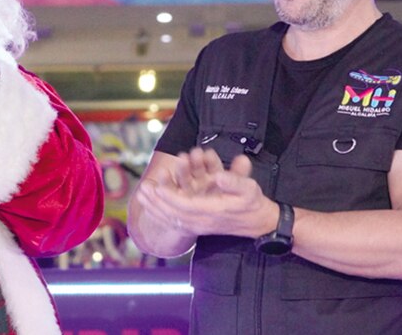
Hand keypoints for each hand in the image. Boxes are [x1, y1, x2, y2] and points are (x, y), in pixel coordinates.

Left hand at [135, 149, 276, 238]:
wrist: (260, 222)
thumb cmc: (253, 202)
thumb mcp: (249, 188)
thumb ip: (234, 181)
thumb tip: (218, 176)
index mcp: (212, 211)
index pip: (185, 206)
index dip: (169, 196)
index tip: (156, 186)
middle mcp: (203, 221)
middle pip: (173, 214)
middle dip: (156, 202)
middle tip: (142, 189)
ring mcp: (200, 226)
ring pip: (172, 220)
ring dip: (155, 208)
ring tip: (141, 197)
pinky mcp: (199, 226)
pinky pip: (175, 223)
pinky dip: (162, 215)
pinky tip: (152, 208)